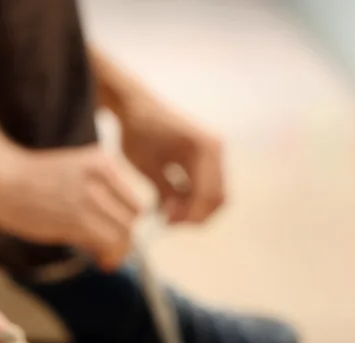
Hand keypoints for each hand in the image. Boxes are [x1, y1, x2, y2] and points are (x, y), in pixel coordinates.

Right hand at [0, 145, 140, 271]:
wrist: (0, 175)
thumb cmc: (23, 178)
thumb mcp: (69, 173)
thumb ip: (92, 193)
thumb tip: (106, 229)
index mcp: (102, 162)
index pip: (132, 198)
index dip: (127, 220)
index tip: (115, 236)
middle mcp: (103, 177)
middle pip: (133, 215)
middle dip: (125, 236)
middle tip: (110, 251)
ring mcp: (92, 197)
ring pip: (125, 231)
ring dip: (118, 249)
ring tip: (105, 260)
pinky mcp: (79, 218)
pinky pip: (110, 241)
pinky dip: (111, 256)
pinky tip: (101, 262)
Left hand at [116, 93, 224, 222]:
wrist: (136, 108)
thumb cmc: (137, 132)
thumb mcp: (147, 166)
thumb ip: (166, 192)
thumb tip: (177, 217)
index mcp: (204, 148)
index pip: (208, 195)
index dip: (190, 215)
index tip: (166, 223)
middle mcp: (216, 149)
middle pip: (217, 198)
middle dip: (194, 215)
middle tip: (166, 222)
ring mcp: (214, 153)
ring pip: (214, 195)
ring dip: (193, 209)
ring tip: (165, 212)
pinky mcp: (207, 158)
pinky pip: (207, 187)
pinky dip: (192, 199)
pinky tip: (169, 202)